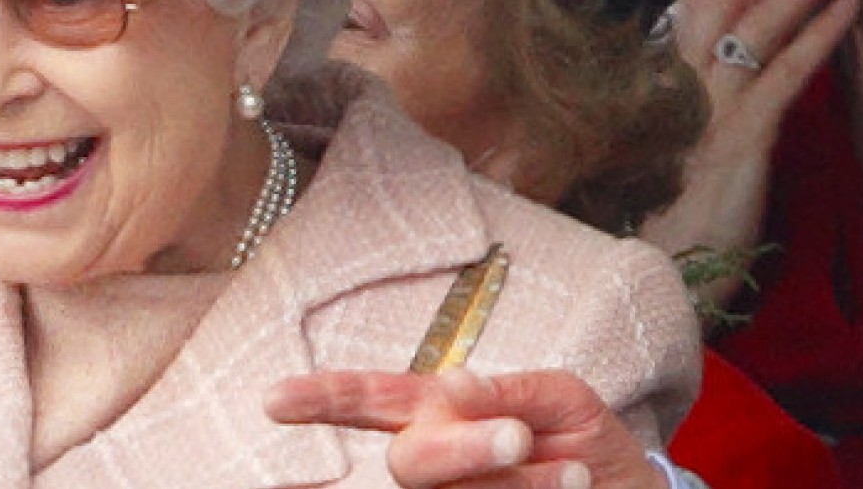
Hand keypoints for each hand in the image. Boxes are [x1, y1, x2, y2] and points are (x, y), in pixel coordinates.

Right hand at [265, 368, 661, 488]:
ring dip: (519, 482)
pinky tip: (574, 485)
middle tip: (517, 437)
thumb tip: (449, 385)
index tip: (274, 402)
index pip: (369, 401)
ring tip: (574, 474)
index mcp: (437, 413)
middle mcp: (434, 460)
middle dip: (460, 449)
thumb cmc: (588, 443)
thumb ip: (508, 390)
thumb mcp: (562, 399)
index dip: (321, 400)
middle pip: (408, 463)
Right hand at [639, 0, 857, 305]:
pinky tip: (846, 9)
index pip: (694, 3)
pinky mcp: (739, 142)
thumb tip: (715, 57)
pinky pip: (784, 75)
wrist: (655, 276)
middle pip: (724, 3)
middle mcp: (672, 87)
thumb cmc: (660, 214)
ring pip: (755, 29)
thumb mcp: (666, 143)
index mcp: (652, 82)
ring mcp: (704, 111)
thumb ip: (682, 97)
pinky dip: (817, 36)